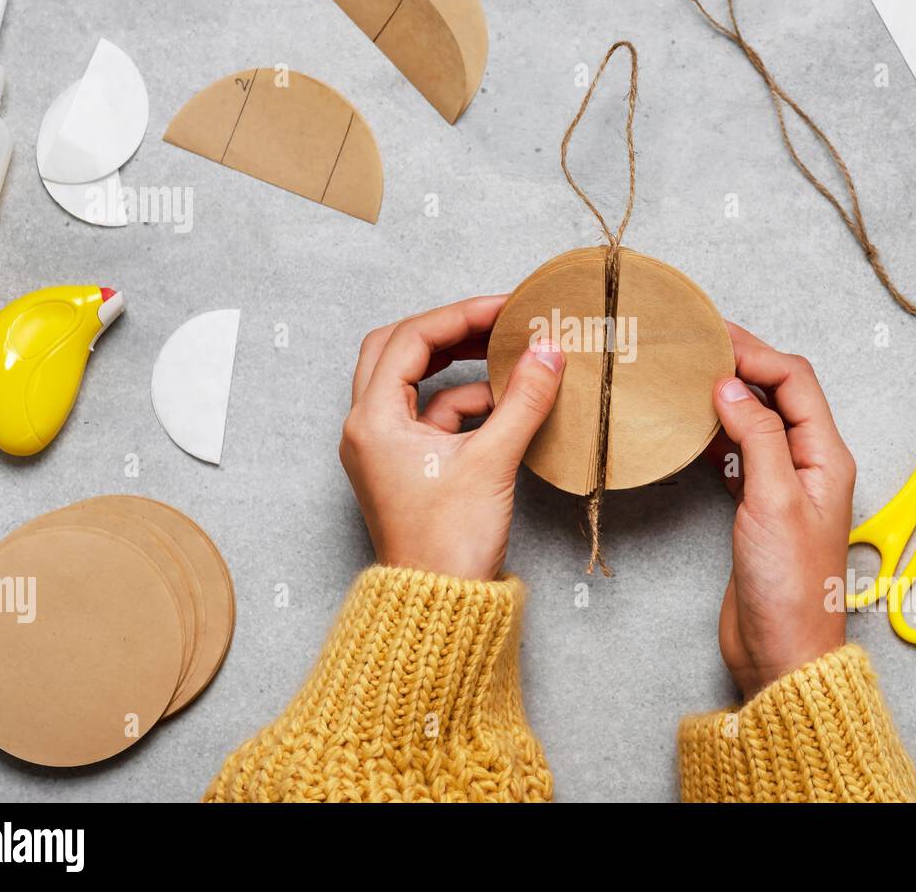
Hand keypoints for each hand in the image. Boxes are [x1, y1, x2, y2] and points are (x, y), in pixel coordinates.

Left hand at [340, 295, 564, 581]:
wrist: (439, 606)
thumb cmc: (449, 544)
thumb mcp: (493, 462)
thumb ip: (524, 400)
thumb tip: (548, 351)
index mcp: (372, 420)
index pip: (410, 339)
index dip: (461, 316)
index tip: (505, 308)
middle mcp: (367, 428)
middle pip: (398, 350)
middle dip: (449, 331)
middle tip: (495, 321)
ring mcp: (382, 448)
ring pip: (413, 383)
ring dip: (458, 367)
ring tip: (507, 359)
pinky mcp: (403, 466)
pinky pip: (429, 416)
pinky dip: (463, 402)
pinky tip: (504, 405)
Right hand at [705, 324, 855, 699]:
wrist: (782, 651)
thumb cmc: (791, 589)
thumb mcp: (773, 501)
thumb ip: (757, 437)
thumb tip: (732, 386)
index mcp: (826, 456)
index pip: (795, 381)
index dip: (756, 353)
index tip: (714, 338)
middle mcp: (809, 464)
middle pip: (780, 393)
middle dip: (743, 363)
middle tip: (699, 345)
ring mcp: (784, 484)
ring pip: (758, 420)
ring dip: (729, 395)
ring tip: (692, 376)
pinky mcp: (759, 506)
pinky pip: (741, 452)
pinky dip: (719, 431)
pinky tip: (695, 426)